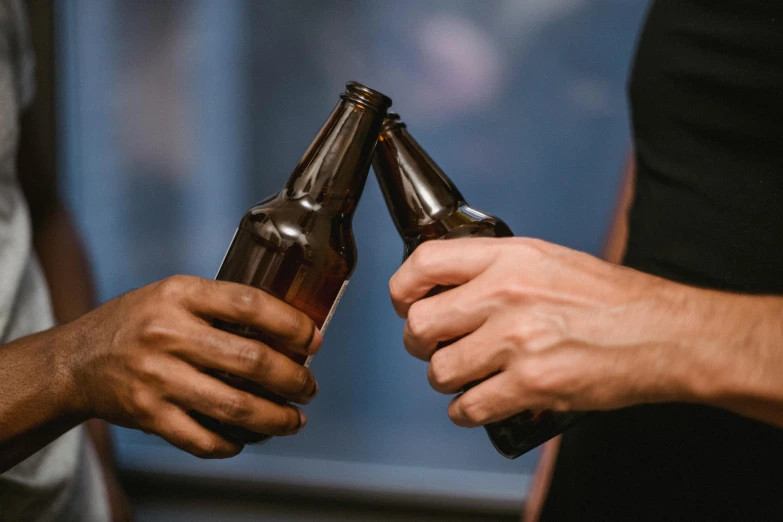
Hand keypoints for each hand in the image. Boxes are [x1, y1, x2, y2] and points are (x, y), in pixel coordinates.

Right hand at [60, 275, 320, 457]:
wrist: (76, 361)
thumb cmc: (139, 322)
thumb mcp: (174, 294)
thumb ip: (221, 305)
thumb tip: (288, 330)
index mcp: (180, 294)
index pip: (249, 304)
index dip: (290, 323)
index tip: (313, 339)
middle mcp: (167, 333)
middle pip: (251, 360)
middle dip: (293, 379)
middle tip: (309, 387)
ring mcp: (156, 377)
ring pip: (235, 405)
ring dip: (276, 417)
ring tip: (295, 419)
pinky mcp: (148, 415)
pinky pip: (203, 439)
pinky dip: (234, 443)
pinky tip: (249, 437)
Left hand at [389, 237, 715, 427]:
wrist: (663, 333)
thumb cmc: (610, 298)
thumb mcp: (548, 259)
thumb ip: (497, 267)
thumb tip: (449, 286)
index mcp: (508, 257)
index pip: (424, 263)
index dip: (403, 289)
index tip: (406, 304)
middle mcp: (505, 294)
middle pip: (420, 324)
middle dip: (419, 343)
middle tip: (436, 347)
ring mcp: (516, 341)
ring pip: (439, 372)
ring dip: (447, 380)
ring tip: (468, 376)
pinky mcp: (531, 384)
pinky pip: (468, 407)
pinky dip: (467, 411)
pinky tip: (482, 402)